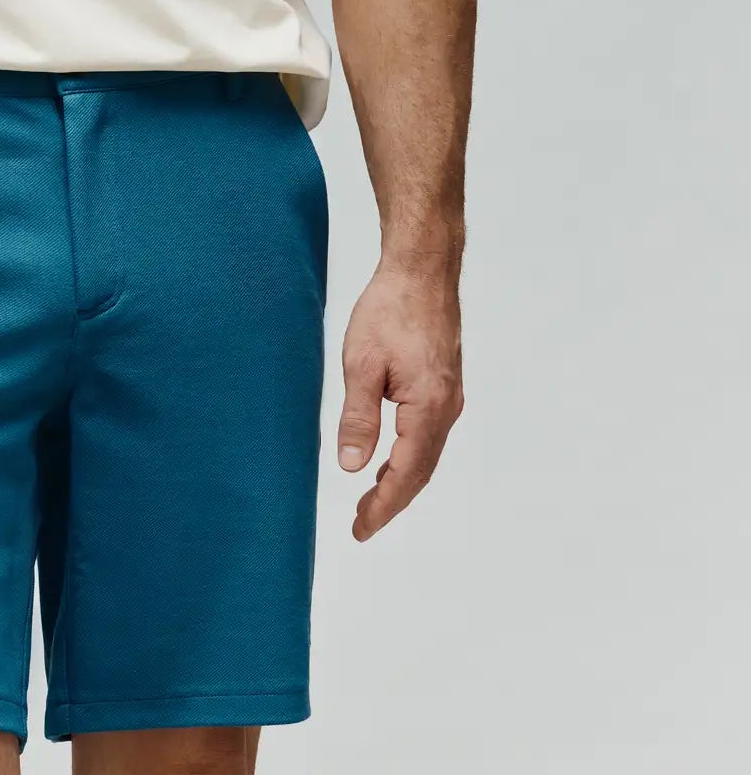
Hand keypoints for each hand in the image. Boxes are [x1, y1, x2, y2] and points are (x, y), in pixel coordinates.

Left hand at [337, 259, 464, 540]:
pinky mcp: (444, 384)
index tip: (360, 531)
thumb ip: (358, 417)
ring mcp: (449, 397)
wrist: (422, 270)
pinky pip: (428, 434)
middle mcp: (447, 408)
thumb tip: (352, 467)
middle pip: (422, 471)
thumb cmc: (390, 309)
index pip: (405, 473)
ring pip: (427, 453)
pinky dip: (410, 455)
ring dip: (401, 479)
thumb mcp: (361, 363)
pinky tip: (389, 458)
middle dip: (392, 501)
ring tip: (371, 500)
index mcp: (428, 408)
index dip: (383, 507)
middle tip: (361, 524)